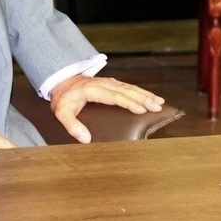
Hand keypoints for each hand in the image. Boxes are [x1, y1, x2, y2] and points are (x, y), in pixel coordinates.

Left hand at [50, 75, 165, 143]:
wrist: (61, 81)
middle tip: (157, 106)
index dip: (128, 102)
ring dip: (145, 94)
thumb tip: (85, 139)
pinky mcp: (112, 83)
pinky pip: (129, 87)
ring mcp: (109, 82)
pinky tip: (150, 97)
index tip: (140, 109)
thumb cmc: (63, 98)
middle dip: (143, 98)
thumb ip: (72, 125)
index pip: (114, 96)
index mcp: (92, 90)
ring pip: (130, 87)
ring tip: (159, 101)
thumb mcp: (61, 112)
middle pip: (126, 90)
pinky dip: (141, 91)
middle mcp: (103, 84)